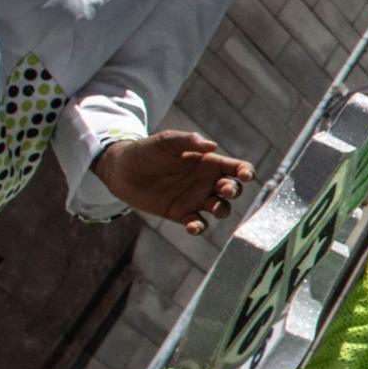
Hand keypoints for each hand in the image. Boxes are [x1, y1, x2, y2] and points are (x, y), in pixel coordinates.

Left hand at [93, 132, 251, 235]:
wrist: (121, 170)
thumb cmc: (146, 151)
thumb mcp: (166, 141)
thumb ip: (187, 141)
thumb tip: (212, 146)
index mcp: (208, 163)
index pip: (236, 168)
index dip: (246, 171)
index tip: (245, 175)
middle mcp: (207, 182)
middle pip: (233, 189)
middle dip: (233, 190)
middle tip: (224, 189)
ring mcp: (196, 199)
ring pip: (220, 208)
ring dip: (222, 209)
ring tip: (213, 208)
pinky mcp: (183, 214)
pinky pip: (198, 223)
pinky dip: (199, 227)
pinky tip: (193, 226)